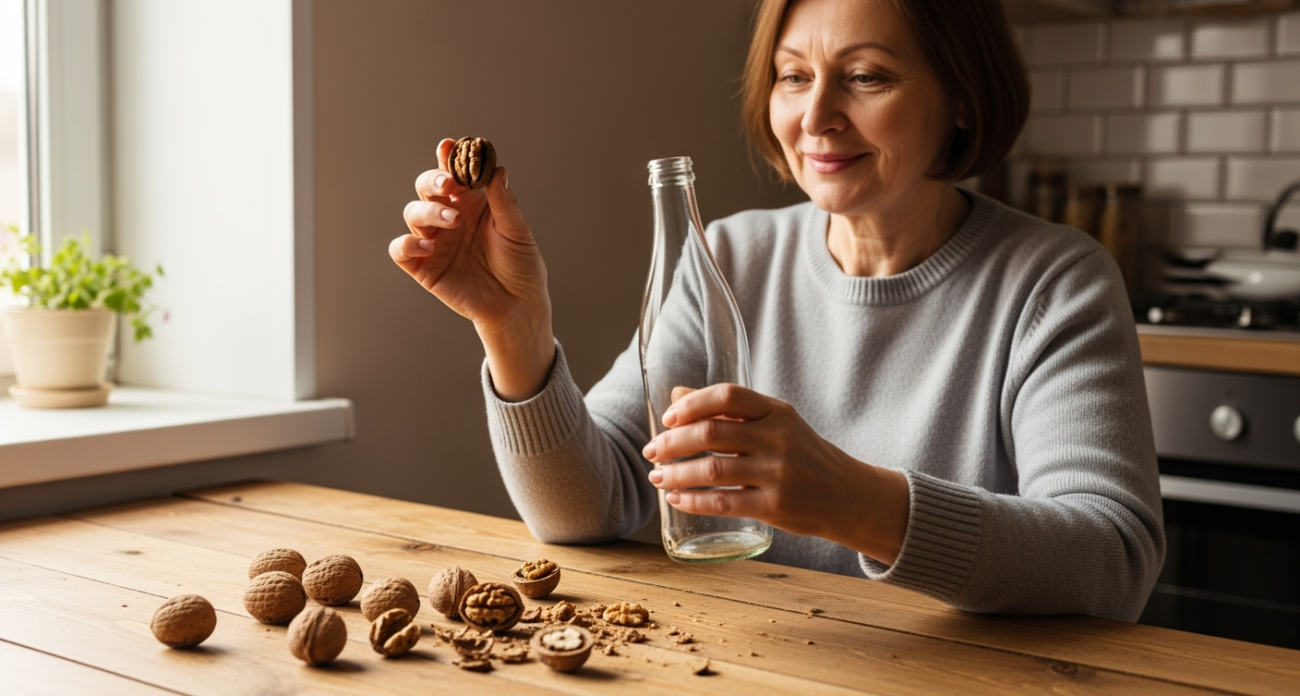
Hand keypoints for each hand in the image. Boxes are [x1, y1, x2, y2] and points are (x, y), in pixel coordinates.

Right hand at [390, 139, 554, 399]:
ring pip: (413, 212)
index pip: (454, 173)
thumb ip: (505, 203)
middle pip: (426, 187)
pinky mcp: (423, 267)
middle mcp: (449, 217)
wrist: (518, 305)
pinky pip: (401, 250)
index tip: (449, 147)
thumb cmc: (521, 266)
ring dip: (428, 210)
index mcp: (472, 203)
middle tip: (448, 184)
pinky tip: (428, 245)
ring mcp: (434, 240)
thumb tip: (498, 171)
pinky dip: (408, 243)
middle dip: (432, 180)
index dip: (447, 157)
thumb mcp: (518, 232)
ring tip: (452, 220)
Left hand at [641, 384, 910, 564]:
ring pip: (712, 470)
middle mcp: (778, 438)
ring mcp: (778, 473)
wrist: (848, 496)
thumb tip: (677, 395)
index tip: (667, 418)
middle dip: (673, 442)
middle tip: (651, 452)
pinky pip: (723, 503)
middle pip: (712, 432)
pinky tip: (676, 499)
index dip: (692, 404)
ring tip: (657, 477)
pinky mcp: (775, 506)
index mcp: (777, 411)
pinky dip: (693, 500)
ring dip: (676, 473)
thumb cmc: (803, 456)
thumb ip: (730, 411)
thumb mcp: (775, 424)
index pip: (728, 395)